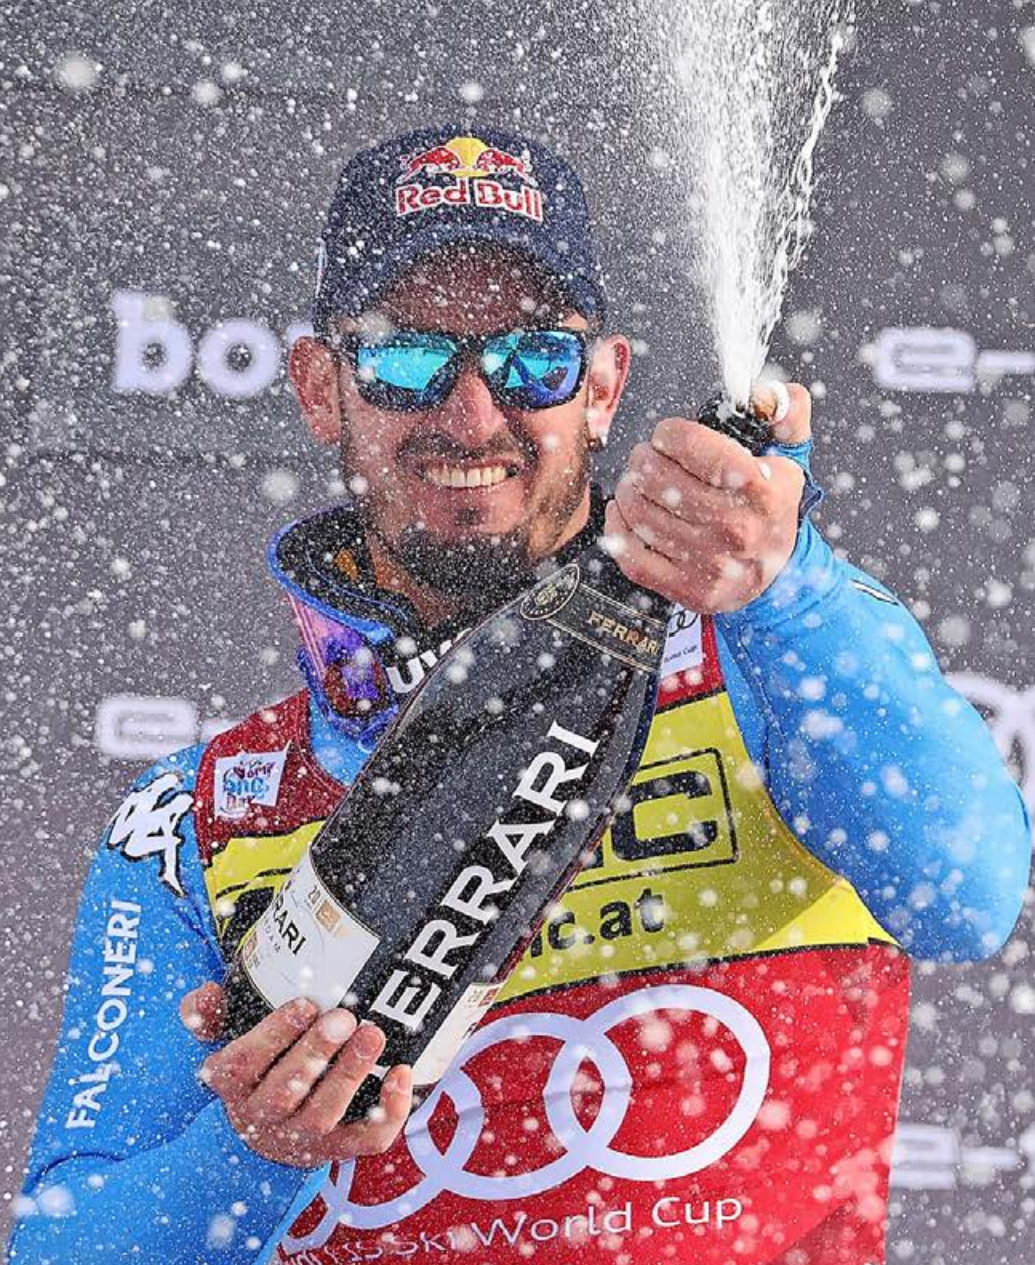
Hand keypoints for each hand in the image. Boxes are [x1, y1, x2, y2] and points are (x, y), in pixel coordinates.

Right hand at [179, 982, 412, 1166]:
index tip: (304, 1004)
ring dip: (349, 1074)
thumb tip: (205, 993)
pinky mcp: (338, 1149)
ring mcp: (302, 1138)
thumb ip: (209, 1014)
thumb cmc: (254, 1068)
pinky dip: (390, 1111)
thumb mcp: (226, 1038)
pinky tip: (402, 1073)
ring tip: (372, 1034)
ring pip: (323, 1115)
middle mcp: (263, 1117)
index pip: (241, 1065)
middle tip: (343, 1017)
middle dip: (314, 1053)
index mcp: (233, 1086)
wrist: (265, 1133)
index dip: (271, 1035)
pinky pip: (367, 1140)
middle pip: (284, 1092)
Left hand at [604, 383, 810, 612]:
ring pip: (637, 510)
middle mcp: (734, 529)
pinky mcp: (683, 588)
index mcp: (761, 492)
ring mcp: (707, 564)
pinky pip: (628, 551)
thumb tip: (767, 392)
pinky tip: (625, 511)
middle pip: (655, 477)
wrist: (778, 578)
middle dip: (642, 458)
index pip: (692, 446)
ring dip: (627, 488)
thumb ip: (785, 413)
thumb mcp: (790, 459)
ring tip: (637, 482)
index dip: (668, 433)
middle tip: (646, 457)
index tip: (666, 435)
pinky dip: (617, 525)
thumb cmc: (772, 510)